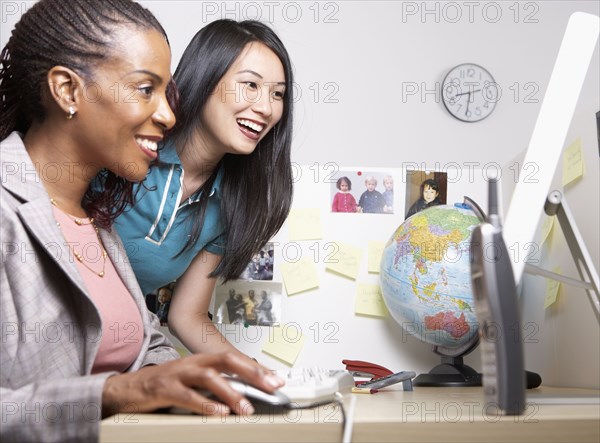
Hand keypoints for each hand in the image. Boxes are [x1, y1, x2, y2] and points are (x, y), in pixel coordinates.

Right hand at [102, 352, 283, 416]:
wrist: (128, 387)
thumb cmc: (164, 384)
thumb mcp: (193, 380)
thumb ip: (215, 383)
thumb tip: (243, 392)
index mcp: (202, 360)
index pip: (235, 360)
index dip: (257, 368)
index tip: (276, 379)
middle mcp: (193, 362)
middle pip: (227, 361)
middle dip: (251, 373)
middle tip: (270, 386)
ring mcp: (179, 374)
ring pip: (210, 377)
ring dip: (231, 392)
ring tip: (246, 407)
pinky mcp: (165, 388)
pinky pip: (188, 396)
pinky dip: (205, 404)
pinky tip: (219, 412)